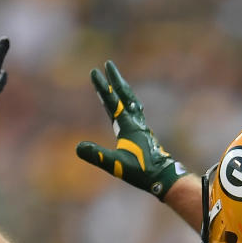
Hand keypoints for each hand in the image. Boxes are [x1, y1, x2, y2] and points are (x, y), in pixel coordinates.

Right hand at [76, 60, 186, 199]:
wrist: (163, 177)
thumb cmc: (140, 172)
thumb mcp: (115, 165)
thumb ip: (97, 155)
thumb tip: (78, 147)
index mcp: (127, 126)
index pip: (111, 102)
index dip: (101, 87)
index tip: (94, 71)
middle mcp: (135, 122)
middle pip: (124, 95)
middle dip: (115, 79)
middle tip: (108, 64)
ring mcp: (140, 127)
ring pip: (131, 101)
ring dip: (123, 89)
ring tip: (118, 81)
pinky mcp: (143, 133)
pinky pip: (135, 111)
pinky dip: (129, 102)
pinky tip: (129, 106)